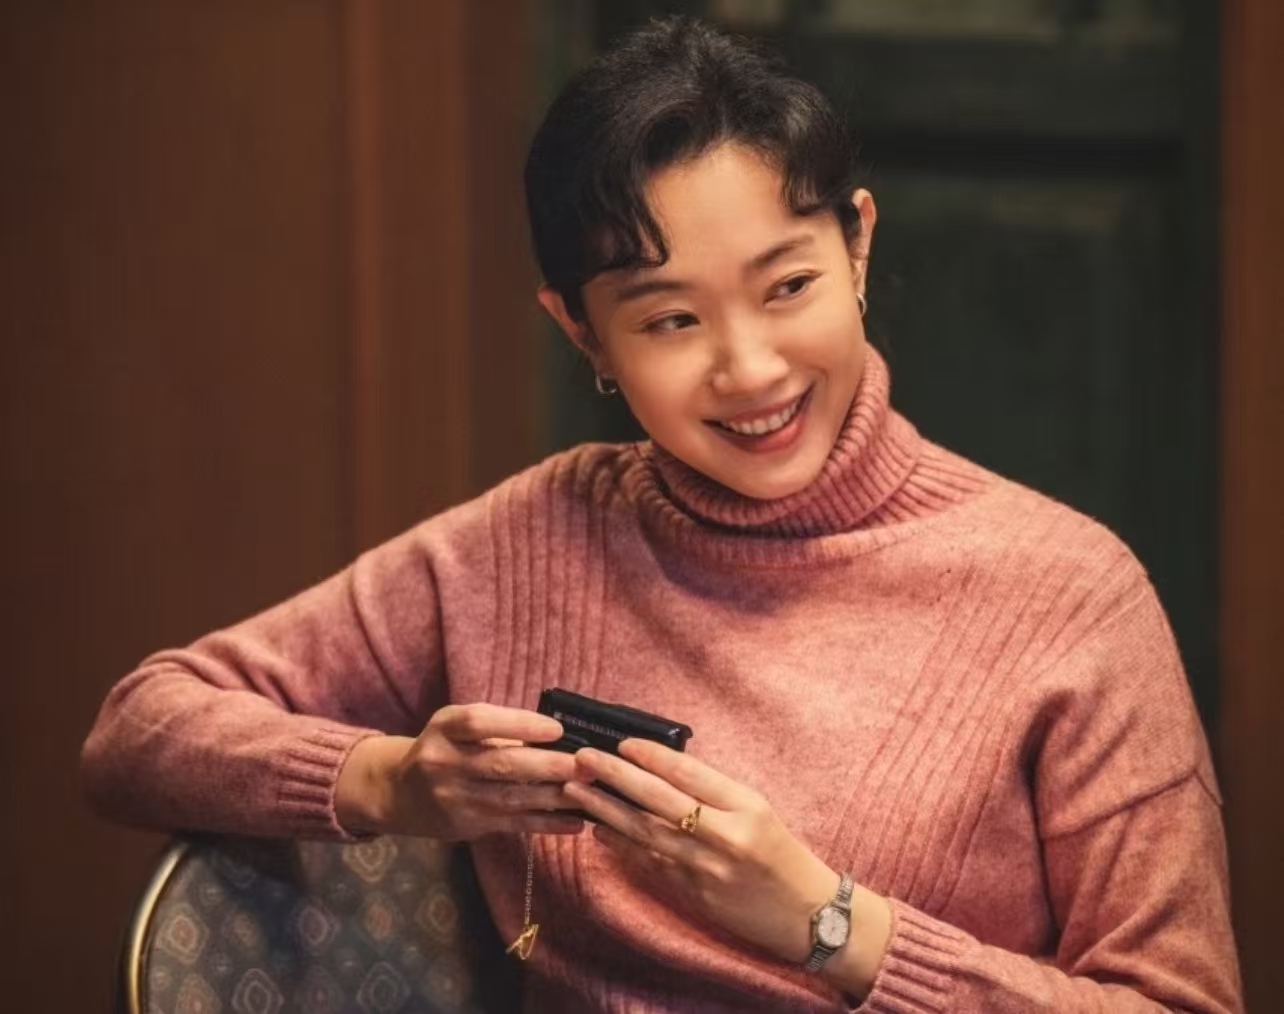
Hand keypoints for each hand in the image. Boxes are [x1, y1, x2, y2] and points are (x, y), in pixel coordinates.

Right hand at [335, 703, 584, 840]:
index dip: (518, 724)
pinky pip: (512, 825)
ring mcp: (455, 798)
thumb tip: (556, 734)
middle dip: (547, 765)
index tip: (556, 728)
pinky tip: (574, 823)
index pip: (480, 722)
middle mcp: (445, 763)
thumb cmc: (443, 748)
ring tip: (589, 791)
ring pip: (511, 798)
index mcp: (444, 729)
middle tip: (585, 764)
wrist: (399, 793)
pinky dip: (546, 824)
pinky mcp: (468, 825)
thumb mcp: (455, 725)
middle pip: (500, 764)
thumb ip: (494, 724)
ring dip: (554, 797)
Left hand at [566, 740, 890, 995]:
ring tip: (576, 791)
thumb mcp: (757, 811)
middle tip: (584, 758)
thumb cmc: (781, 854)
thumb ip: (715, 792)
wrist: (807, 913)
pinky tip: (599, 830)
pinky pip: (651, 863)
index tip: (622, 742)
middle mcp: (727, 834)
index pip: (690, 773)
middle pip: (660, 799)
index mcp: (746, 805)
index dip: (652, 756)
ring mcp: (707, 867)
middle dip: (617, 776)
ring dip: (607, 810)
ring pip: (647, 832)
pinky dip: (622, 845)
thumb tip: (662, 768)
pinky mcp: (694, 894)